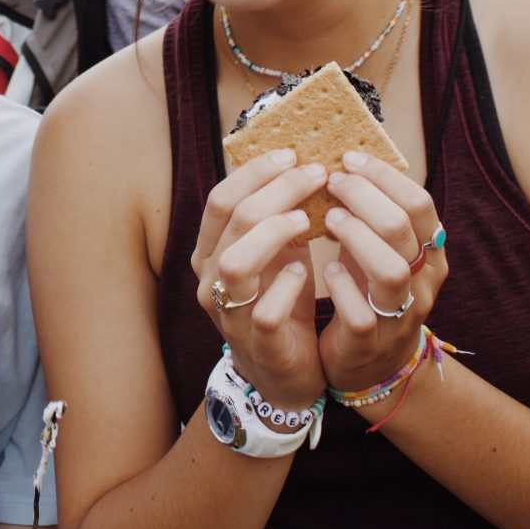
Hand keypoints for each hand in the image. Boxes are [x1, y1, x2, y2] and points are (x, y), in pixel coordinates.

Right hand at [190, 148, 328, 409]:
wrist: (284, 374)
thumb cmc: (281, 302)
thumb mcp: (276, 254)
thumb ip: (280, 217)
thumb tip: (304, 165)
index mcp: (212, 252)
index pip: (221, 199)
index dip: (256, 172)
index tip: (293, 154)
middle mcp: (213, 279)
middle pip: (232, 220)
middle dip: (277, 190)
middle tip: (316, 175)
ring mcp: (231, 313)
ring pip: (237, 264)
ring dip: (274, 233)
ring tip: (308, 219)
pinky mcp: (261, 344)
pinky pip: (265, 312)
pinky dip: (286, 287)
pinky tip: (307, 270)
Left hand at [316, 152, 447, 393]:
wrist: (372, 366)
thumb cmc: (369, 292)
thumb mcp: (381, 251)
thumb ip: (373, 215)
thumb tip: (345, 160)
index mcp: (428, 255)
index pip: (419, 204)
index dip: (384, 176)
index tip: (348, 158)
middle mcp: (421, 284)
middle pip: (403, 229)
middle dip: (364, 197)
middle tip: (331, 182)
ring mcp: (397, 315)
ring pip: (391, 270)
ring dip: (355, 236)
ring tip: (329, 219)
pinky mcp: (369, 344)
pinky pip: (361, 314)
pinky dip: (341, 287)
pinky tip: (325, 268)